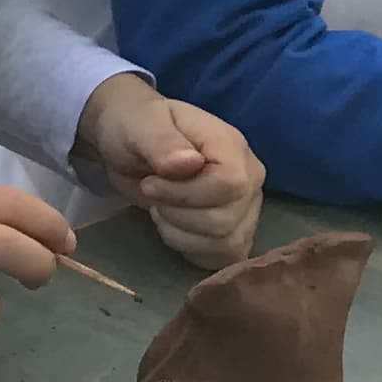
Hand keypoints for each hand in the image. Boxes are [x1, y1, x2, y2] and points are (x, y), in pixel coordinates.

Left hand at [79, 74, 262, 268]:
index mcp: (233, 147)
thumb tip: (189, 164)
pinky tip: (173, 226)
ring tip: (162, 206)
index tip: (151, 183)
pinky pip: (223, 256)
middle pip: (224, 221)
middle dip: (175, 213)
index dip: (184, 193)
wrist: (131, 142)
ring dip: (178, 232)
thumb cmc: (136, 127)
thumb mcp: (140, 126)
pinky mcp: (235, 231)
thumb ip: (162, 143)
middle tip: (152, 192)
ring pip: (224, 243)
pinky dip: (190, 248)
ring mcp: (246, 208)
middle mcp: (250, 179)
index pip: (230, 185)